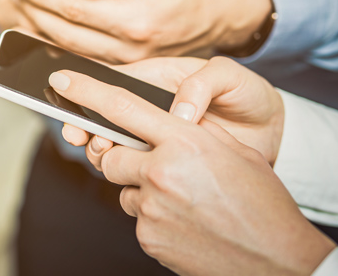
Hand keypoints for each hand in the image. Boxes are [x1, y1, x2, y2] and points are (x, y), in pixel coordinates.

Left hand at [5, 0, 272, 62]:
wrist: (219, 11)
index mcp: (137, 20)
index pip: (75, 8)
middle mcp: (130, 49)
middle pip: (66, 33)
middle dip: (34, 11)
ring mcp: (127, 63)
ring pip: (71, 50)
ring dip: (41, 29)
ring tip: (19, 7)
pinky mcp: (125, 66)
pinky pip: (84, 57)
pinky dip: (59, 42)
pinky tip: (42, 26)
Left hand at [49, 70, 334, 275]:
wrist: (277, 259)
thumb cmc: (261, 201)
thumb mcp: (232, 151)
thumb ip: (189, 132)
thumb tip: (160, 123)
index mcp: (184, 142)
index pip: (121, 107)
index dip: (85, 90)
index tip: (61, 80)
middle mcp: (161, 172)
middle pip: (110, 155)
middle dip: (123, 158)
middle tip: (154, 166)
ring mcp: (152, 208)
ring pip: (124, 189)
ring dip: (144, 190)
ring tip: (183, 199)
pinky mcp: (148, 238)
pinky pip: (137, 218)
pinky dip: (155, 217)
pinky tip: (184, 221)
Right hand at [59, 56, 284, 167]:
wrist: (275, 138)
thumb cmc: (250, 98)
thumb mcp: (235, 79)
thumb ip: (206, 82)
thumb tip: (179, 112)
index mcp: (157, 81)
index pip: (114, 83)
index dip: (87, 90)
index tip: (69, 99)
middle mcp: (150, 111)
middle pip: (104, 118)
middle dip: (85, 128)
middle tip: (83, 139)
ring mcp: (155, 140)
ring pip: (114, 146)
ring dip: (101, 152)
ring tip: (105, 155)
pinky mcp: (164, 166)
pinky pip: (136, 170)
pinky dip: (124, 175)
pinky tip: (126, 177)